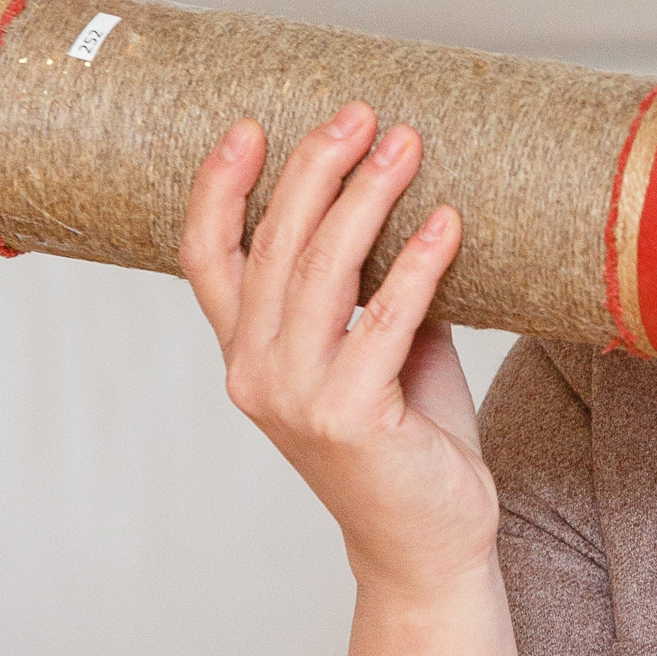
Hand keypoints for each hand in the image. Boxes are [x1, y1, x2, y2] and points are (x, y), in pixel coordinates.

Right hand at [180, 106, 499, 596]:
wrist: (428, 542)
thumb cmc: (407, 439)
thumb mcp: (377, 349)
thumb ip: (370, 285)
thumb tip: (407, 197)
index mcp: (247, 353)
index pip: (207, 258)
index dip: (220, 189)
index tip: (249, 124)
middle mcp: (255, 373)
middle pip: (274, 246)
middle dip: (315, 168)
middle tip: (357, 114)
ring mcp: (297, 398)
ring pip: (324, 271)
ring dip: (368, 197)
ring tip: (406, 144)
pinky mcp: (349, 417)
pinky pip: (387, 318)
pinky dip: (420, 262)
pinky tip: (449, 221)